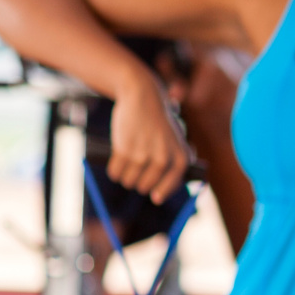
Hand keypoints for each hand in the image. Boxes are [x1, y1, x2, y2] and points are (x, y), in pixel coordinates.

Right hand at [107, 73, 190, 204]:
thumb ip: (175, 165)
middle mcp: (164, 159)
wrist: (143, 97)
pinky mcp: (124, 150)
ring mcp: (143, 155)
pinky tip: (117, 159)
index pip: (169, 187)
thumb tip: (160, 197)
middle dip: (138, 181)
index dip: (161, 193)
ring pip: (128, 182)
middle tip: (137, 167)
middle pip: (144, 187)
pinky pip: (115, 173)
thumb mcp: (176, 141)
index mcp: (180, 158)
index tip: (155, 197)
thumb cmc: (159, 123)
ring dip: (125, 175)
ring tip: (128, 160)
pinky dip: (113, 170)